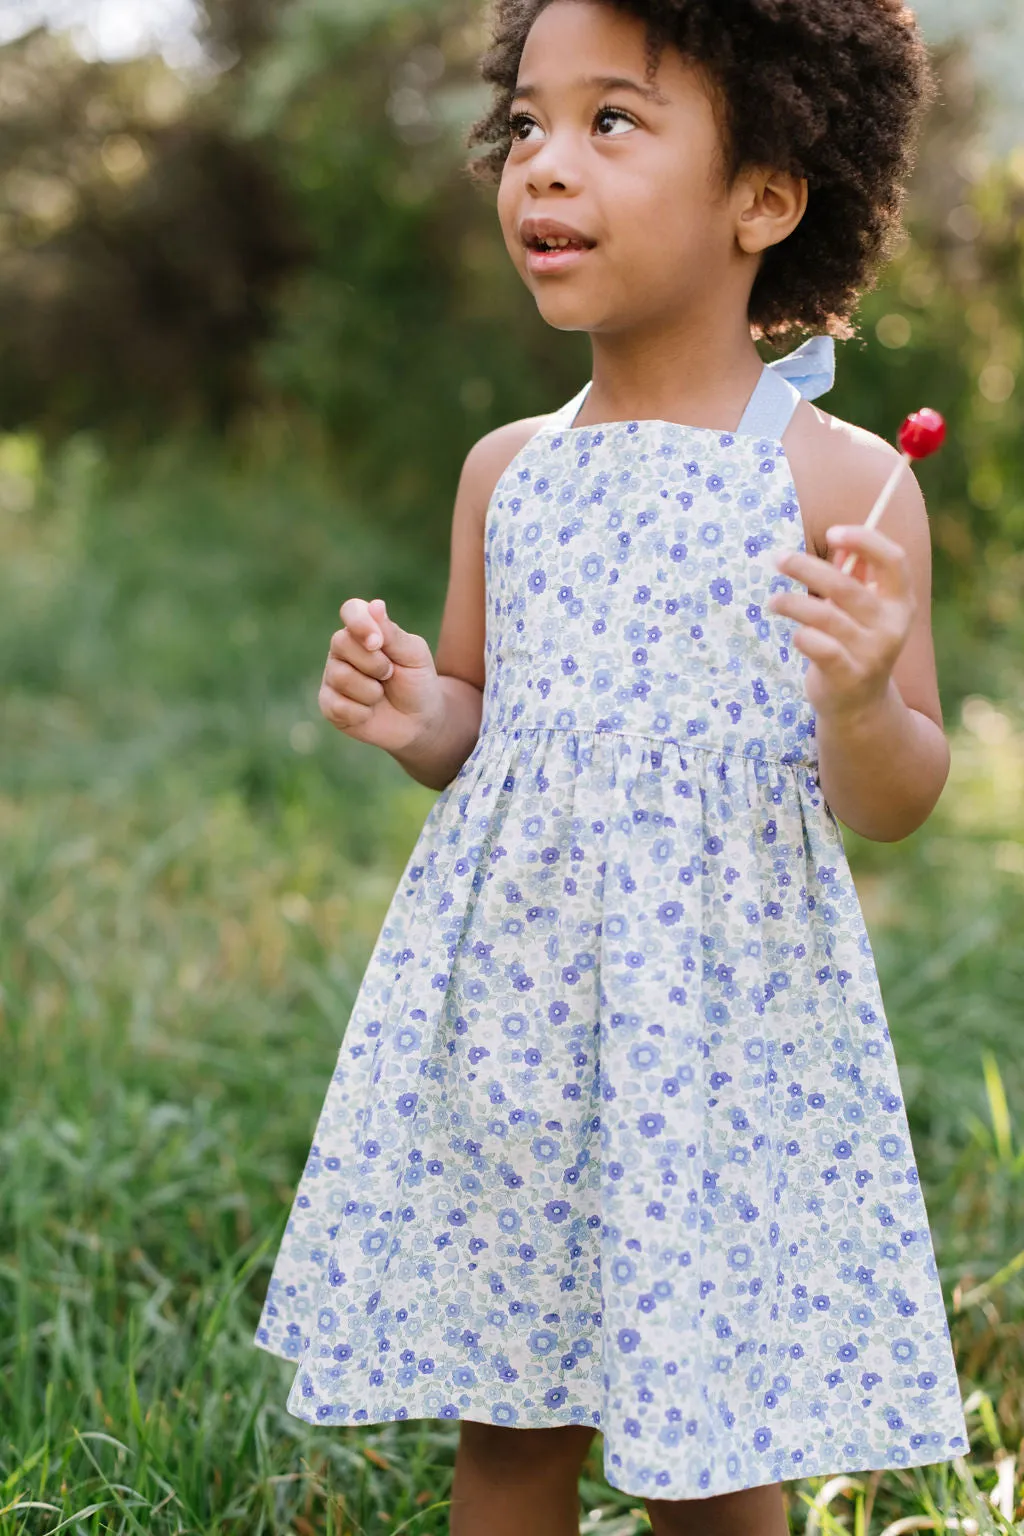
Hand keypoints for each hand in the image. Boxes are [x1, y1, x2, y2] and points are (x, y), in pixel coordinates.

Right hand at [319, 597, 444, 752]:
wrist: (419, 721)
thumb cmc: (417, 682)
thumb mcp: (413, 655)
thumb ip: (392, 633)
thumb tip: (375, 605)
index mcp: (364, 630)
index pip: (351, 610)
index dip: (360, 623)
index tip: (377, 642)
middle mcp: (343, 650)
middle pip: (341, 643)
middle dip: (374, 663)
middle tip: (389, 674)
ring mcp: (333, 676)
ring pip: (340, 676)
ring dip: (371, 691)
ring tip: (380, 694)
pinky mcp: (329, 704)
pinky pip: (337, 705)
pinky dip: (361, 712)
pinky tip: (369, 712)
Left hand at [766, 523, 916, 720]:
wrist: (860, 706)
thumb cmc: (855, 645)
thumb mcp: (864, 611)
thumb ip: (857, 577)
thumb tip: (840, 540)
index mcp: (900, 603)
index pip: (893, 560)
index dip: (864, 540)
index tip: (832, 533)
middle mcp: (892, 627)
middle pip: (847, 586)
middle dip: (806, 568)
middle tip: (778, 559)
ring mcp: (872, 653)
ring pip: (825, 615)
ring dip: (792, 603)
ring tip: (774, 602)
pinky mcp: (849, 676)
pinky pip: (818, 645)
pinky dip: (801, 635)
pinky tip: (795, 634)